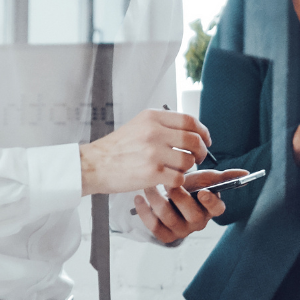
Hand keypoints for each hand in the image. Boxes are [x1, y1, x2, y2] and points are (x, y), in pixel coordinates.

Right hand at [81, 109, 209, 194]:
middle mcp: (154, 132)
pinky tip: (167, 180)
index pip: (189, 120)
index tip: (205, 140)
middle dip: (200, 152)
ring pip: (188, 161)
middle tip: (197, 158)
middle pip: (193, 140)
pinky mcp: (152, 172)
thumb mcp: (138, 126)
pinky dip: (177, 181)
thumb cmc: (116, 148)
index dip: (203, 132)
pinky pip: (179, 178)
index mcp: (152, 117)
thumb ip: (163, 126)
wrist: (94, 165)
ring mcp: (153, 152)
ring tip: (175, 170)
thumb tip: (192, 132)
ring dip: (186, 169)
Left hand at [132, 169, 241, 241]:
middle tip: (168, 182)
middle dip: (179, 197)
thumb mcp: (204, 179)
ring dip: (158, 200)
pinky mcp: (166, 236)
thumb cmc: (189, 186)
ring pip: (170, 218)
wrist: (167, 195)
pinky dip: (145, 212)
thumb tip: (245, 173)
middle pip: (192, 214)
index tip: (204, 192)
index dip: (211, 202)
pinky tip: (140, 199)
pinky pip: (155, 227)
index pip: (217, 210)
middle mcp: (198, 222)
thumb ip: (223, 176)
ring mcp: (182, 231)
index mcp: (210, 209)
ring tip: (149, 186)